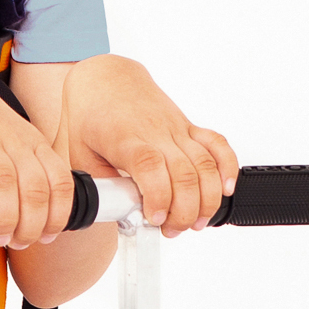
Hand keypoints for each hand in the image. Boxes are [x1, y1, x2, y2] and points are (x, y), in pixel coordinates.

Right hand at [0, 66, 74, 249]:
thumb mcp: (14, 145)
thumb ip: (28, 176)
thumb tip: (40, 221)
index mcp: (34, 144)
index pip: (60, 183)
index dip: (57, 216)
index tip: (46, 237)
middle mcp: (15, 141)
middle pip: (35, 189)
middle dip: (30, 225)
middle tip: (17, 242)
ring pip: (5, 181)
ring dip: (5, 216)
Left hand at [58, 57, 236, 235]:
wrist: (106, 78)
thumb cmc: (91, 116)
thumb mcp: (80, 154)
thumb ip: (99, 186)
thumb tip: (114, 215)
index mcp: (126, 139)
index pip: (150, 166)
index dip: (159, 196)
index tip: (155, 219)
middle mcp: (156, 133)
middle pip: (184, 173)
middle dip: (184, 211)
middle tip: (172, 230)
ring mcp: (177, 129)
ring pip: (205, 164)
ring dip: (207, 199)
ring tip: (196, 222)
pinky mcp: (189, 127)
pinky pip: (217, 145)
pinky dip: (228, 167)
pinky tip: (226, 189)